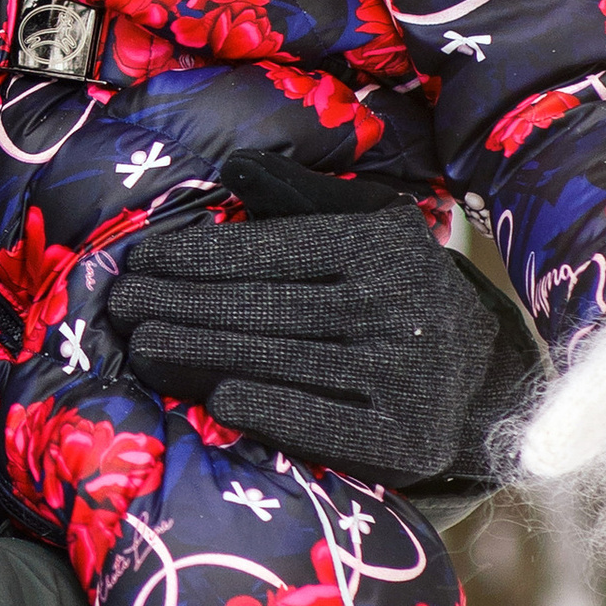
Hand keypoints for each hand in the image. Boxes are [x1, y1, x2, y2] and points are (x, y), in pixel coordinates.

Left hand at [104, 157, 543, 488]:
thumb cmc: (399, 288)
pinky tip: (218, 399)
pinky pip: (324, 423)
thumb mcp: (369, 226)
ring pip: (283, 361)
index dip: (200, 256)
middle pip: (268, 306)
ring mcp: (405, 375)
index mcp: (381, 247)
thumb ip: (302, 197)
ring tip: (141, 348)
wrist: (484, 378)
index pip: (275, 250)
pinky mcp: (406, 439)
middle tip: (121, 308)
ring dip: (202, 355)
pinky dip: (270, 410)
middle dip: (183, 304)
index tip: (141, 262)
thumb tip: (235, 167)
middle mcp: (397, 307)